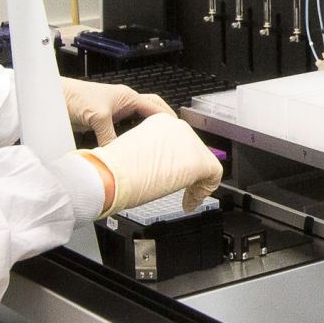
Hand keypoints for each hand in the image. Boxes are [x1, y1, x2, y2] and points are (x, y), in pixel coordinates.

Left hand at [60, 77, 172, 145]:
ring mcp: (115, 112)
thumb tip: (117, 154)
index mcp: (128, 96)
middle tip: (172, 137)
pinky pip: (123, 131)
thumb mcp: (98, 117)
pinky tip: (132, 148)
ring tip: (156, 144)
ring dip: (146, 131)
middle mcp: (124, 103)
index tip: (177, 131)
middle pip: (151, 111)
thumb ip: (110, 137)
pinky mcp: (105, 121)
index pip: (155, 107)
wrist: (55, 97)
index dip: (167, 118)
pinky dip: (130, 139)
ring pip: (137, 122)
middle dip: (162, 122)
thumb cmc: (75, 96)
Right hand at [80, 113, 223, 215]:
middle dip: (192, 173)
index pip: (181, 142)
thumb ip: (155, 156)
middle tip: (184, 191)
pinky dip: (204, 191)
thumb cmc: (114, 170)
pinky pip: (213, 176)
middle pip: (196, 151)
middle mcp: (177, 126)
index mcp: (160, 122)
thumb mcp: (138, 155)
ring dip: (197, 183)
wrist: (110, 176)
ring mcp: (189, 142)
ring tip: (187, 198)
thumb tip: (164, 169)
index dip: (181, 162)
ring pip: (205, 163)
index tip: (175, 176)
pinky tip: (190, 201)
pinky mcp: (198, 160)